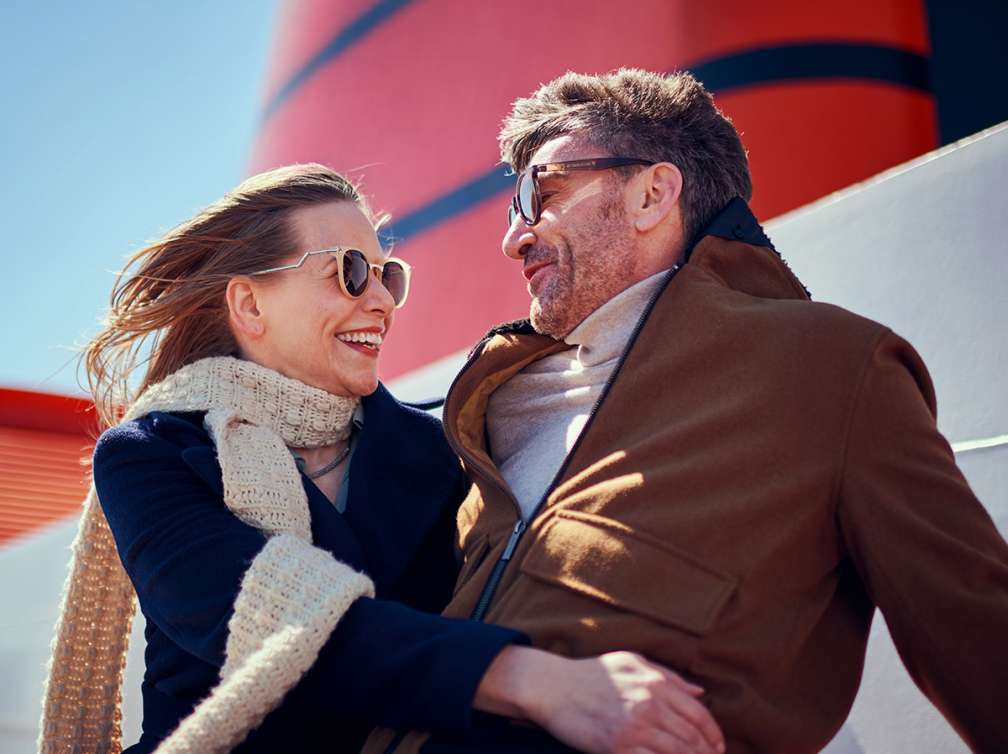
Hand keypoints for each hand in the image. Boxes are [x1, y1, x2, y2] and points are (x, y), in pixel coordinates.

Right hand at [475, 647, 724, 753]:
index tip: (718, 746)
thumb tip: (699, 693)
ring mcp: (634, 729)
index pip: (699, 715)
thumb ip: (668, 676)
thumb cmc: (592, 673)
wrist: (554, 687)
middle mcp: (649, 706)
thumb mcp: (631, 662)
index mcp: (656, 684)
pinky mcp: (617, 748)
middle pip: (693, 739)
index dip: (714, 735)